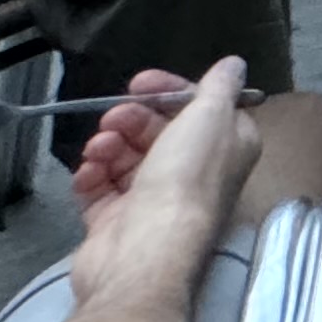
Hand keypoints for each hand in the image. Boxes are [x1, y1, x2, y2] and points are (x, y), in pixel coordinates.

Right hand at [67, 60, 259, 311]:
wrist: (144, 256)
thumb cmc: (184, 183)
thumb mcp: (210, 118)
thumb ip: (220, 86)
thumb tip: (234, 65)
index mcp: (226, 149)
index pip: (197, 108)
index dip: (168, 91)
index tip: (140, 84)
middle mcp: (194, 175)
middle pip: (156, 131)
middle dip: (131, 118)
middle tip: (113, 119)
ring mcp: (153, 201)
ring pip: (124, 157)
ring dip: (108, 145)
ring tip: (99, 151)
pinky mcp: (117, 223)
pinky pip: (99, 188)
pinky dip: (91, 176)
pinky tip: (88, 174)